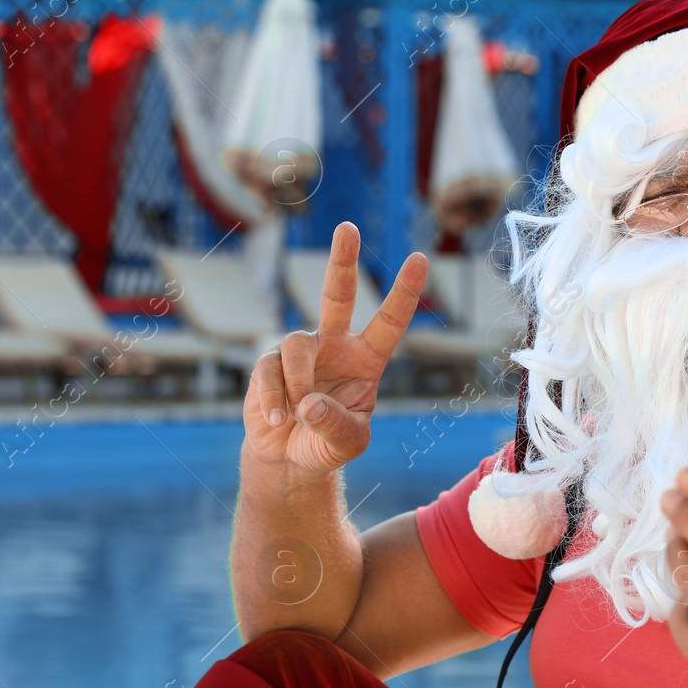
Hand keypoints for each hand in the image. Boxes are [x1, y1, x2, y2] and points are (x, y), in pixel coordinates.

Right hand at [245, 222, 427, 473]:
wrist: (289, 458)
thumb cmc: (327, 443)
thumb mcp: (348, 443)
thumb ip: (337, 426)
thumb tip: (310, 402)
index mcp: (366, 359)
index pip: (390, 322)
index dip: (404, 292)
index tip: (420, 258)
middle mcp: (335, 345)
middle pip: (338, 294)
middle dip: (343, 261)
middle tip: (348, 228)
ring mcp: (300, 351)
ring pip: (297, 345)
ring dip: (299, 383)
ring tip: (298, 416)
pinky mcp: (267, 363)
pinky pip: (269, 371)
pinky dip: (274, 399)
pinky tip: (278, 421)